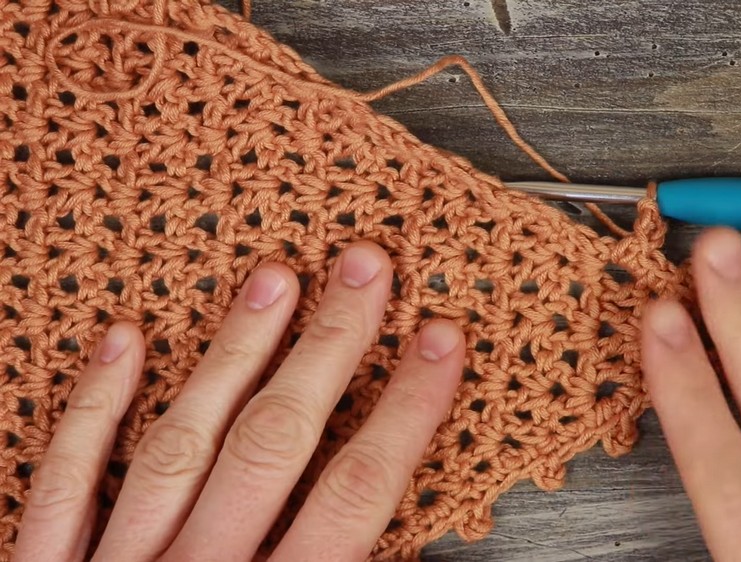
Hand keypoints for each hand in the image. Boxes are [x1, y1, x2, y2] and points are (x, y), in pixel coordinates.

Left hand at [12, 242, 465, 561]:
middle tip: (364, 267)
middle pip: (276, 445)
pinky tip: (124, 340)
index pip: (356, 494)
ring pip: (181, 442)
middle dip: (329, 350)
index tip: (442, 341)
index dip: (406, 410)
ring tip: (272, 279)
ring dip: (233, 356)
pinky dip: (93, 407)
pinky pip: (63, 480)